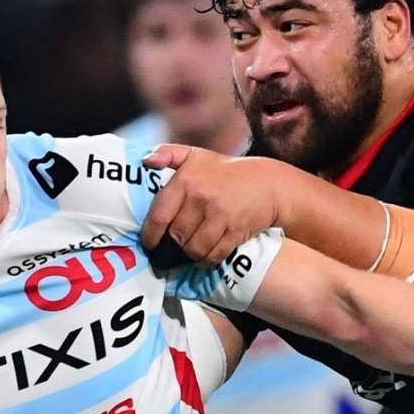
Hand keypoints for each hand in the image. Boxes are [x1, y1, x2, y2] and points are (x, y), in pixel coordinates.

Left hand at [140, 146, 278, 267]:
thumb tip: (146, 161)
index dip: (150, 235)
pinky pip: (213, 255)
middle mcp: (200, 197)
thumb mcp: (196, 154)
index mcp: (185, 180)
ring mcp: (219, 215)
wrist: (268, 183)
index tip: (149, 244)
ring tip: (189, 253)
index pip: (159, 215)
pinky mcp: (235, 230)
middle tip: (170, 252)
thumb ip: (168, 153)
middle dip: (172, 247)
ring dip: (190, 255)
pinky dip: (206, 260)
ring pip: (194, 249)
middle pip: (176, 236)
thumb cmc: (227, 171)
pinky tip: (204, 257)